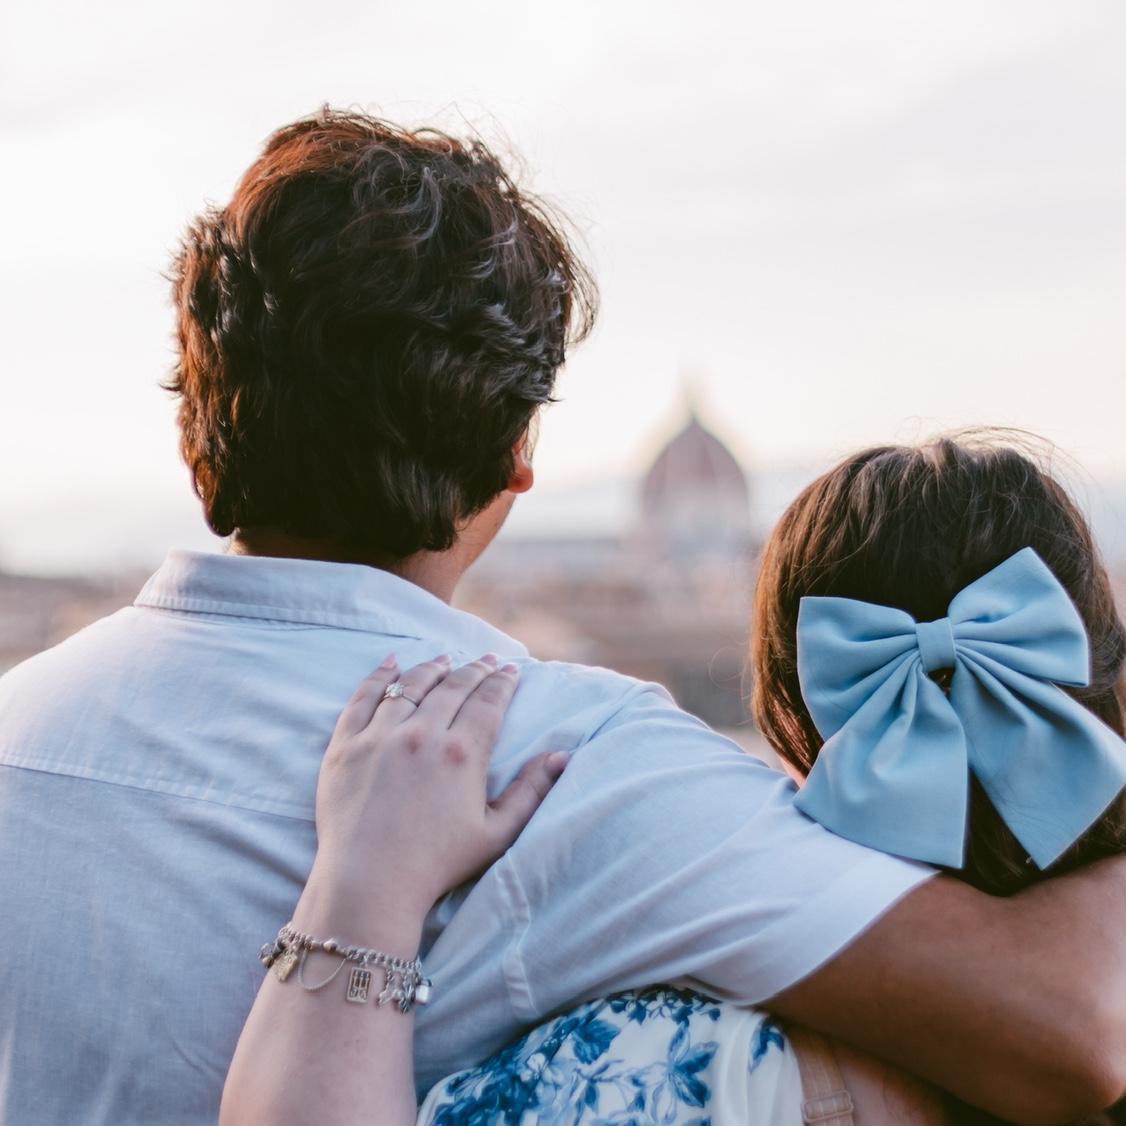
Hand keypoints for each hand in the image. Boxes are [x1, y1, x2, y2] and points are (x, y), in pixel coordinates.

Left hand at [299, 653, 566, 939]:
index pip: (488, 702)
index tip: (510, 669)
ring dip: (433, 668)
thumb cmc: (438, 865)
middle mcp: (422, 735)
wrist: (370, 884)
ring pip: (412, 686)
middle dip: (475, 670)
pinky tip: (392, 664)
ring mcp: (380, 736)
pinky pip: (363, 698)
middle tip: (486, 660)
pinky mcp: (346, 745)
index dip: (502, 682)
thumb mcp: (496, 833)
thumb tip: (561, 755)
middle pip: (453, 687)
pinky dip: (380, 677)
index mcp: (462, 754)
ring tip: (445, 659)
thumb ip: (531, 792)